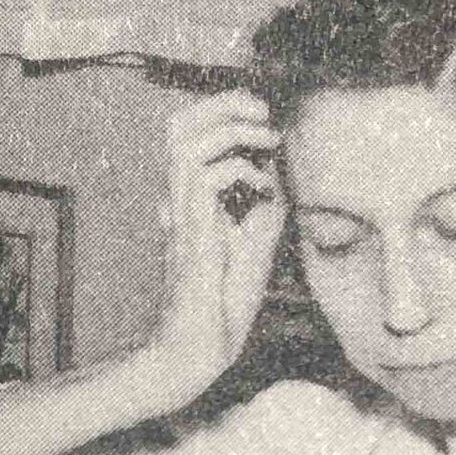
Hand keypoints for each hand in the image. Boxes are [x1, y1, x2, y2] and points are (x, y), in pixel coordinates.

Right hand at [144, 90, 285, 407]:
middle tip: (263, 114)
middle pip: (178, 125)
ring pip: (185, 142)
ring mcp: (182, 216)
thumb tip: (277, 173)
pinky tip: (264, 190)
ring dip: (233, 129)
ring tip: (267, 139)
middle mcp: (180, 201)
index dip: (224, 111)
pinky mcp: (192, 235)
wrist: (199, 350)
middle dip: (224, 104)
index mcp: (191, 200)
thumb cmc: (222, 307)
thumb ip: (263, 207)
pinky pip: (206, 178)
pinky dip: (242, 171)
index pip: (190, 133)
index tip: (265, 121)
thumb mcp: (255, 245)